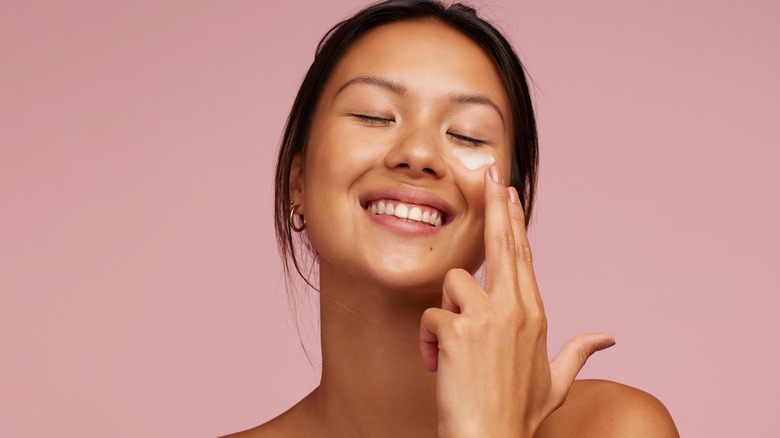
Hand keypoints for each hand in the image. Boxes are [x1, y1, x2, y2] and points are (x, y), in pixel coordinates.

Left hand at [419, 165, 614, 437]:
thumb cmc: (517, 414)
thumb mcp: (555, 383)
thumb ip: (579, 352)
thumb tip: (608, 336)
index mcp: (535, 315)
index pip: (523, 255)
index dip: (515, 220)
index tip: (509, 192)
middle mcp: (515, 309)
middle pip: (503, 243)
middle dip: (495, 203)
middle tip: (488, 170)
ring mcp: (487, 318)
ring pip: (455, 282)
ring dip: (446, 312)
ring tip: (450, 349)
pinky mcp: (457, 330)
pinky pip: (431, 315)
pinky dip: (429, 341)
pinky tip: (438, 365)